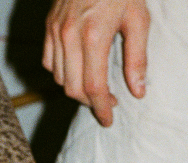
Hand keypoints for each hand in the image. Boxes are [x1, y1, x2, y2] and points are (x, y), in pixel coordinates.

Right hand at [42, 0, 149, 126]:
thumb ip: (137, 58)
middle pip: (73, 88)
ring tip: (95, 88)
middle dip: (90, 103)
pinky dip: (62, 73)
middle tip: (107, 105)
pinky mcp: (48, 27)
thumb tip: (138, 91)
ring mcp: (55, 31)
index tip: (109, 118)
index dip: (101, 108)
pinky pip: (49, 62)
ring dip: (76, 89)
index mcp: (94, 36)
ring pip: (59, 78)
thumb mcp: (138, 19)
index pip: (93, 86)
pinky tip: (78, 71)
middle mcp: (69, 36)